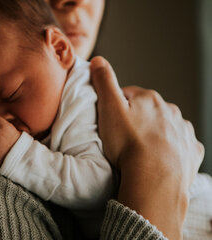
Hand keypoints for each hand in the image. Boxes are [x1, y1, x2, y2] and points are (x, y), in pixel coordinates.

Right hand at [90, 56, 203, 238]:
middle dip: (137, 119)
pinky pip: (180, 145)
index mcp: (150, 99)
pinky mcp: (190, 151)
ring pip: (165, 127)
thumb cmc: (128, 143)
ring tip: (140, 150)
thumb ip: (104, 82)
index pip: (130, 95)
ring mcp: (183, 132)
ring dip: (154, 133)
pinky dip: (171, 149)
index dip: (117, 106)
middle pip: (149, 111)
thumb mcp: (109, 107)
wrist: (154, 178)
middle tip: (124, 137)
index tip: (111, 120)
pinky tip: (159, 158)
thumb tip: (98, 60)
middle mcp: (170, 111)